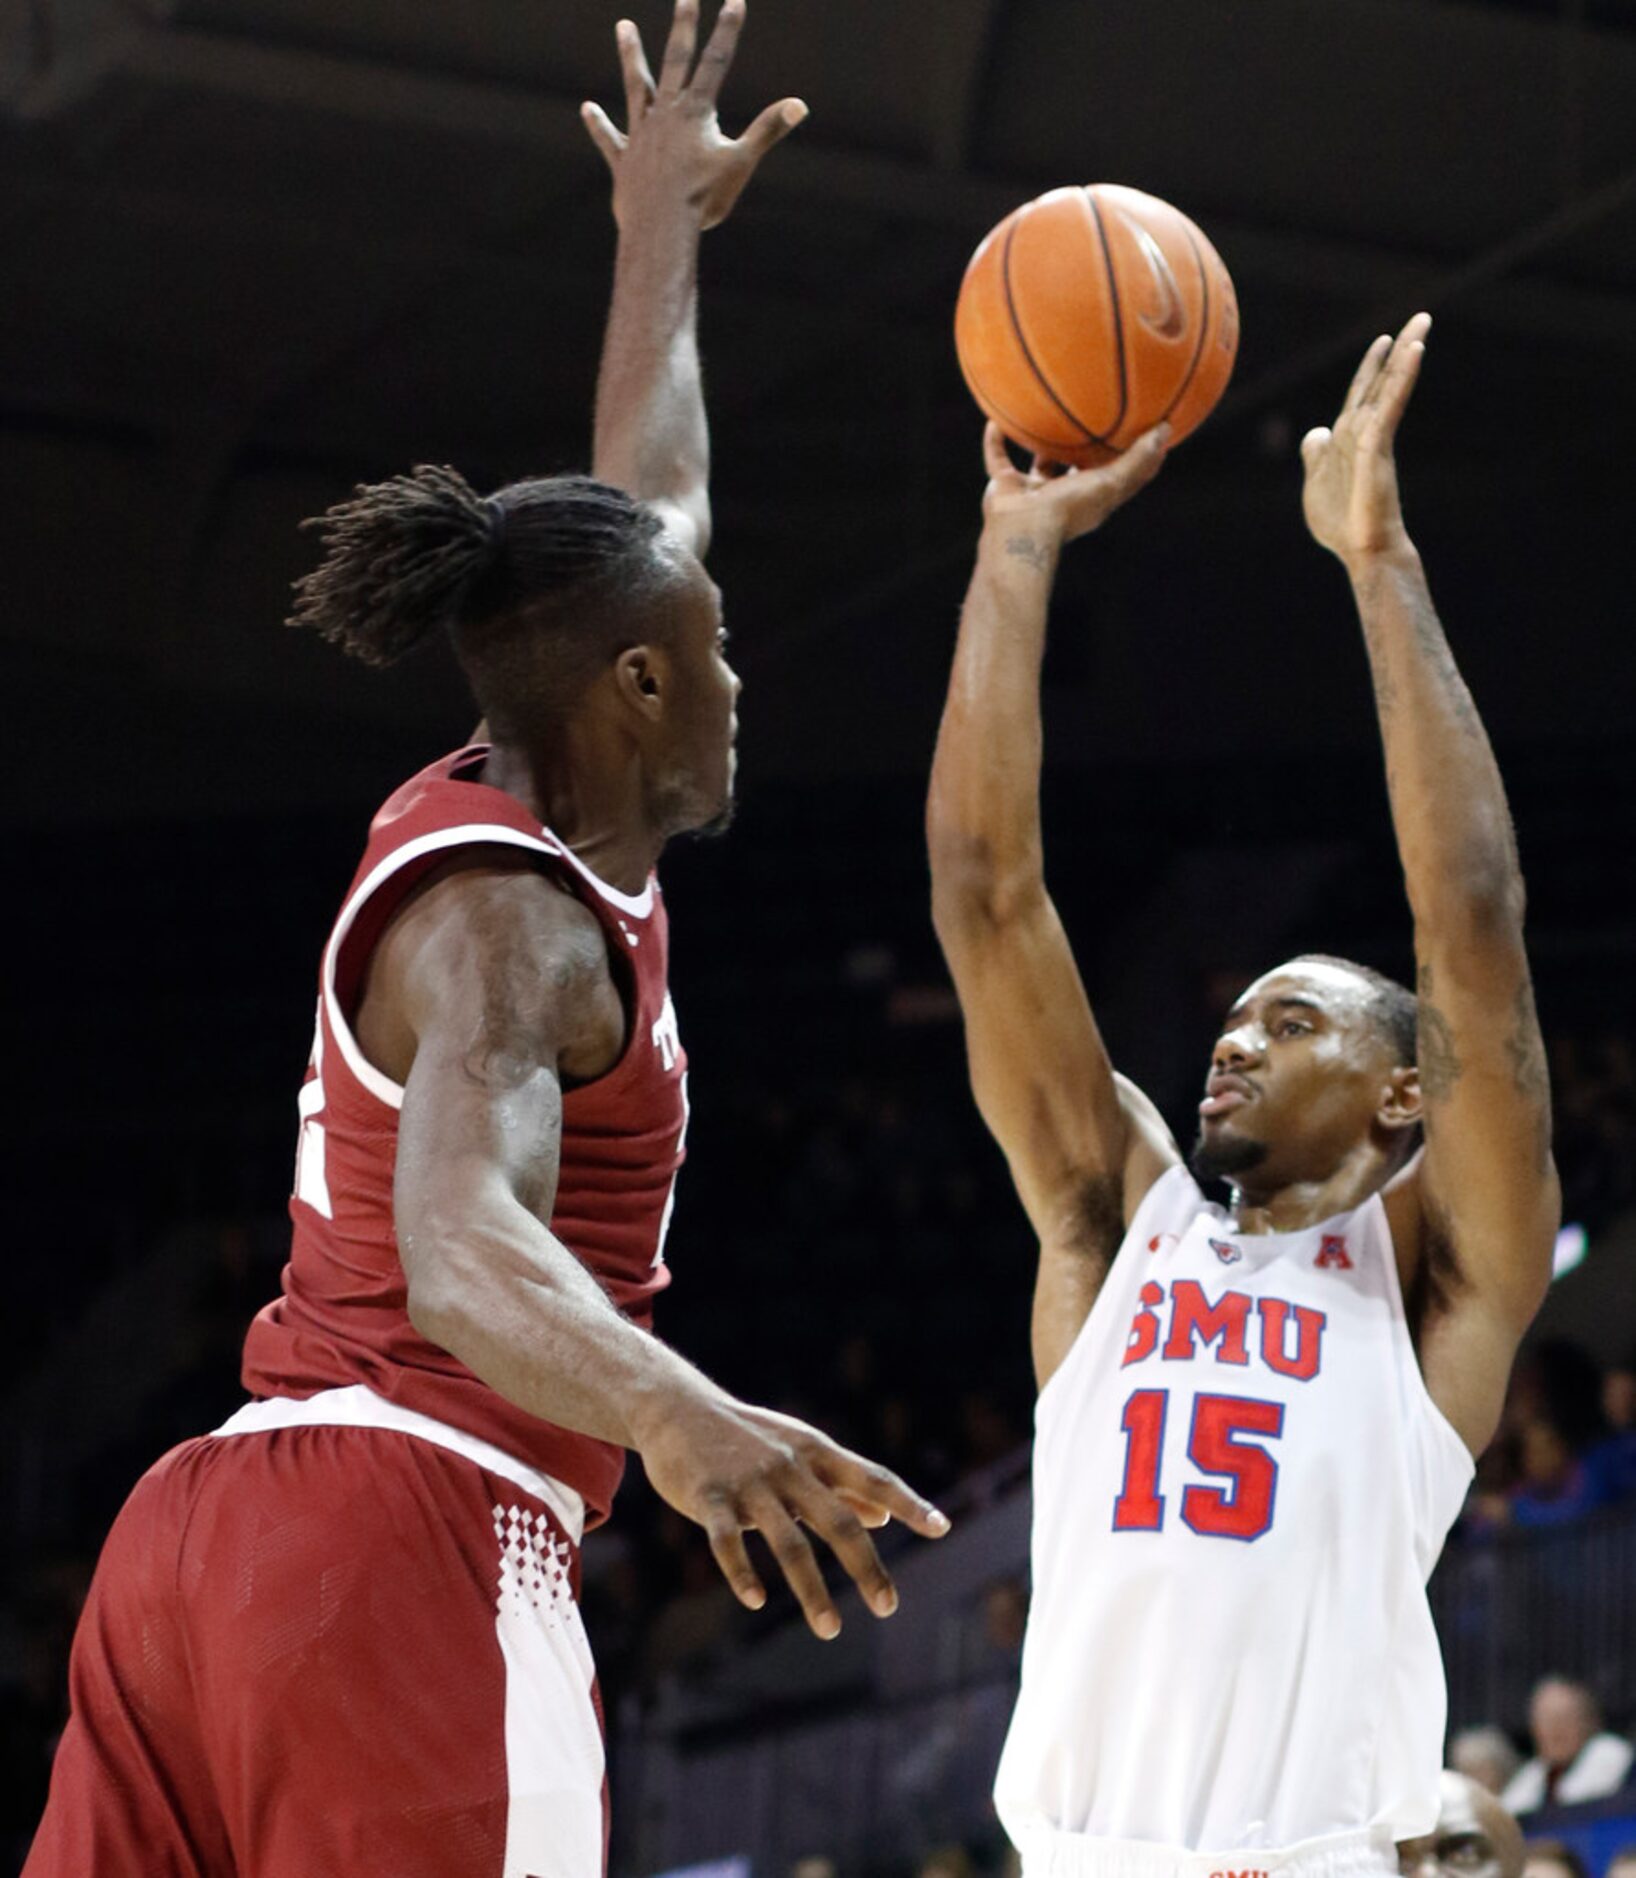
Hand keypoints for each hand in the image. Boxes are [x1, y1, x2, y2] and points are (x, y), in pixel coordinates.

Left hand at [582, 0, 806, 231]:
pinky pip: (610, 139)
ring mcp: (642, 135)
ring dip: (632, 56)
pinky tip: (588, 109)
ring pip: (637, 87)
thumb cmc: (703, 198)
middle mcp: (666, 114)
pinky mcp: (625, 160)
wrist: (660, 226)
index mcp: (696, 112)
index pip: (715, 62)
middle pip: (675, 62)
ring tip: (624, 27)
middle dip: (683, 28)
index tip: (733, 1)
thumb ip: (767, 130)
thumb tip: (799, 105)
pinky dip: (598, 125)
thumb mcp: (740, 163)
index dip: (727, 31)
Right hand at [635, 1388, 949, 1638]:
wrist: (678, 1407)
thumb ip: (841, 1484)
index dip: (907, 1502)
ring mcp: (749, 1482)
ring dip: (811, 1588)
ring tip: (830, 1629)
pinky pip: (727, 1540)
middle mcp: (789, 1467)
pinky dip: (743, 1572)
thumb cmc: (748, 1436)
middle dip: (865, 1566)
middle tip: (888, 1606)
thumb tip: (884, 1516)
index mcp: (816, 1453)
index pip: (872, 1476)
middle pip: (837, 1519)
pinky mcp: (709, 1496)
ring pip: (787, 1540)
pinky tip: (756, 1599)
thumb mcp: (800, 1451)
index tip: (940, 1527)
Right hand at [980, 421, 1169, 551]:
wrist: (1023, 530)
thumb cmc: (1069, 509)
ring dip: (1040, 443)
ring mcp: (1032, 492)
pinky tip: (995, 419)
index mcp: (1091, 497)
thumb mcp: (1111, 482)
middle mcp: (1062, 495)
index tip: (1143, 431)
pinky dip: (994, 441)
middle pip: (1078, 468)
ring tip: (1045, 413)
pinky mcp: (1004, 487)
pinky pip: (997, 458)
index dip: (1131, 457)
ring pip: (1039, 463)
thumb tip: (1166, 430)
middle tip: (1096, 415)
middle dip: (1086, 448)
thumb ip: (1138, 459)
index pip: (1116, 476)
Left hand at [1301, 312, 1429, 566]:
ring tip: (1422, 324)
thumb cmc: (1343, 523)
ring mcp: (1372, 437)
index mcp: (1347, 438)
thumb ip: (1316, 455)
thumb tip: (1314, 433)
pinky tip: (1414, 352)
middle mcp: (1362, 431)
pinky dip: (1401, 378)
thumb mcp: (1316, 482)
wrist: (1361, 548)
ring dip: (1406, 354)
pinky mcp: (1377, 445)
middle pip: (1381, 381)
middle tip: (1420, 317)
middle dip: (1399, 349)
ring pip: (1390, 386)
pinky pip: (1390, 404)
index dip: (1371, 368)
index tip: (1382, 343)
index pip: (1362, 393)